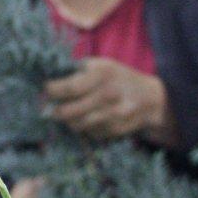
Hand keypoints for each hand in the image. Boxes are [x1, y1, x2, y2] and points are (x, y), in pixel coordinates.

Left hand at [45, 57, 177, 145]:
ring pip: (76, 125)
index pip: (70, 88)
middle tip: (50, 107)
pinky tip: (86, 118)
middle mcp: (108, 96)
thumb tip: (51, 75)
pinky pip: (89, 133)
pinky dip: (83, 127)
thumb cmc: (120, 78)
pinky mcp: (114, 130)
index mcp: (102, 75)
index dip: (52, 91)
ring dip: (67, 120)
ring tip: (66, 113)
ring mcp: (112, 116)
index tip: (46, 90)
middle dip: (55, 110)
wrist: (151, 99)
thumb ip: (79, 69)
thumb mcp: (103, 65)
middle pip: (69, 111)